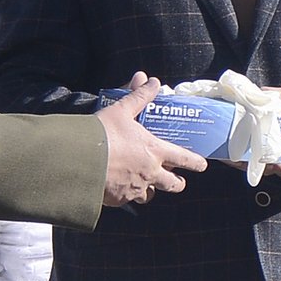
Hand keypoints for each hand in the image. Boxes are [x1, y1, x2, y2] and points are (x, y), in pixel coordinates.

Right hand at [100, 73, 205, 206]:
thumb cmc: (102, 133)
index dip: (196, 163)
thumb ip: (138, 97)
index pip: (185, 159)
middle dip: (177, 183)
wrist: (78, 158)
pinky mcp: (118, 199)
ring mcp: (135, 189)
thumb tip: (151, 80)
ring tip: (144, 182)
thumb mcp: (122, 110)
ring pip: (151, 196)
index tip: (203, 165)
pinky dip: (126, 194)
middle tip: (176, 180)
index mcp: (155, 151)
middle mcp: (150, 173)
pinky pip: (127, 199)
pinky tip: (118, 186)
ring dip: (150, 190)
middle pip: (174, 185)